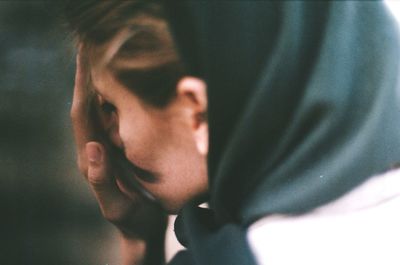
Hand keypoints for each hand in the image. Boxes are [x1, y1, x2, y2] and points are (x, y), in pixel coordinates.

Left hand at [70, 49, 166, 263]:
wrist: (143, 228)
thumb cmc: (133, 220)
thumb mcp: (117, 206)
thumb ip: (102, 181)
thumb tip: (93, 146)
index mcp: (91, 159)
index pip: (82, 115)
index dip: (82, 85)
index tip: (86, 57)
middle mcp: (95, 148)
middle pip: (87, 105)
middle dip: (88, 76)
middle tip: (94, 45)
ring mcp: (108, 147)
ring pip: (101, 109)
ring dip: (101, 83)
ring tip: (107, 57)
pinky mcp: (120, 149)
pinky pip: (116, 119)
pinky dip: (117, 98)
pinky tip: (127, 85)